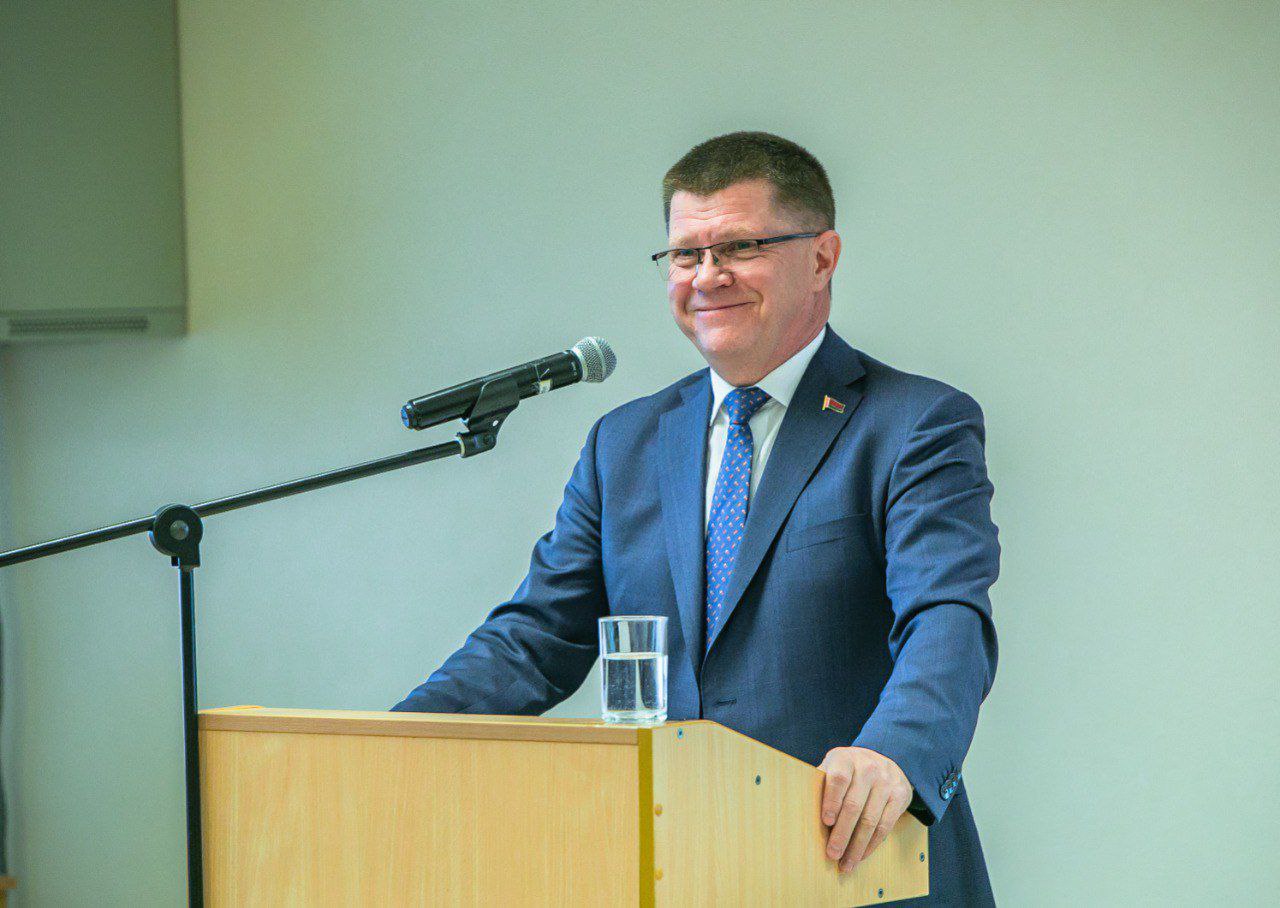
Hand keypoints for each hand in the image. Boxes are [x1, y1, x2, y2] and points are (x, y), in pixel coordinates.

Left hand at [818, 746, 912, 872]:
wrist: (883, 760)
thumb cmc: (849, 769)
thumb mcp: (834, 766)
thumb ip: (821, 782)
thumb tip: (802, 810)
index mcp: (846, 759)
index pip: (839, 779)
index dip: (832, 801)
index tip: (826, 822)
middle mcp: (868, 768)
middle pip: (854, 805)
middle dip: (842, 834)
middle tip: (832, 854)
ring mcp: (886, 782)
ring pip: (870, 820)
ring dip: (857, 846)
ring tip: (846, 863)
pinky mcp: (900, 796)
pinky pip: (885, 825)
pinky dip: (872, 844)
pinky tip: (861, 855)